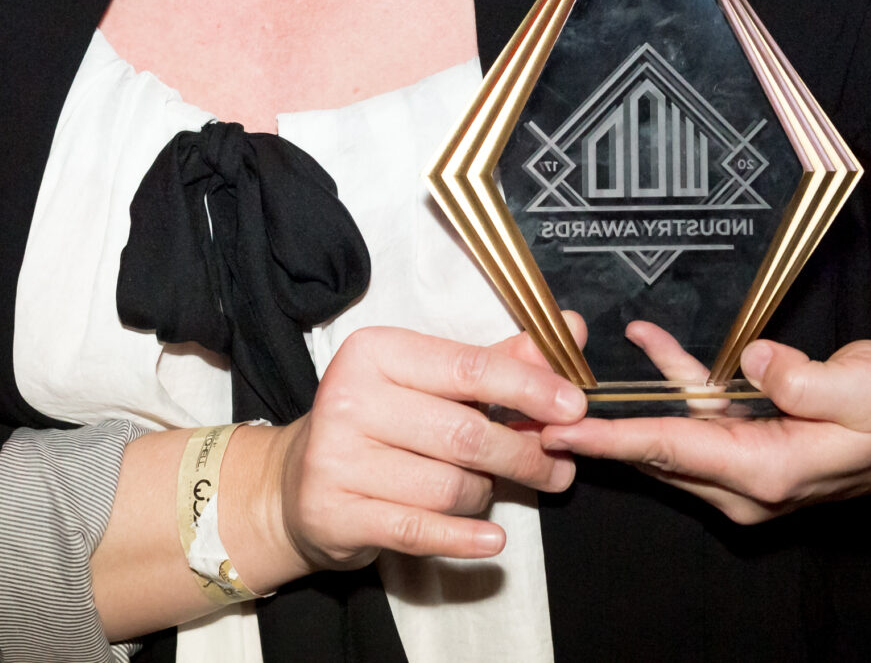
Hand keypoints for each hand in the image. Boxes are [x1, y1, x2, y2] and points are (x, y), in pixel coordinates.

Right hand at [237, 325, 584, 577]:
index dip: (529, 388)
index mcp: (375, 351)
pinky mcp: (335, 513)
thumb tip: (569, 330)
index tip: (575, 407)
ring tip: (489, 489)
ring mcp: (337, 458)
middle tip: (556, 467)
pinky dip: (464, 537)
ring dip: (485, 494)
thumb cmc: (379, 424)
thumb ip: (500, 361)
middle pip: (465, 434)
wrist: (295, 484)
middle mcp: (349, 398)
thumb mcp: (430, 383)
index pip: (468, 367)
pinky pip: (419, 529)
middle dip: (523, 454)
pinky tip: (493, 540)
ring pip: (449, 486)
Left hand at [536, 321, 870, 523]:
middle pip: (655, 451)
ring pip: (669, 433)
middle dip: (596, 424)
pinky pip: (698, 416)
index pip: (671, 452)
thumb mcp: (866, 386)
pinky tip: (645, 342)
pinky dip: (672, 381)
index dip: (610, 438)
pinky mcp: (753, 447)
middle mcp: (749, 483)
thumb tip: (751, 360)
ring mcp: (749, 469)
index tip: (559, 430)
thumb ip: (804, 378)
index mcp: (769, 472)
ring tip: (572, 364)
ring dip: (626, 399)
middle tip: (538, 395)